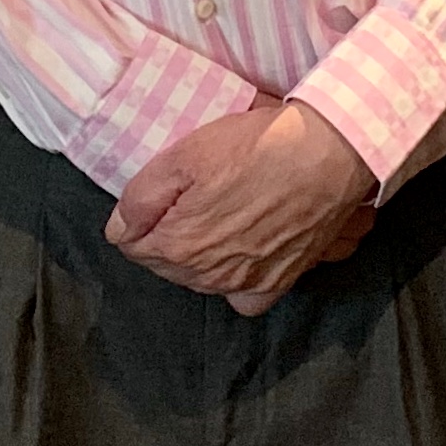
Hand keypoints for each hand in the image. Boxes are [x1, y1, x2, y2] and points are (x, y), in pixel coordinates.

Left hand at [106, 98, 377, 314]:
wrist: (327, 155)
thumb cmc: (257, 147)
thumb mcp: (184, 154)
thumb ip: (141, 197)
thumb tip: (118, 229)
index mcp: (179, 246)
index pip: (133, 246)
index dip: (136, 219)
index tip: (153, 195)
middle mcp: (209, 276)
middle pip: (166, 265)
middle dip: (165, 237)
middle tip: (183, 200)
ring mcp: (246, 283)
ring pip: (201, 280)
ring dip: (197, 256)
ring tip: (211, 219)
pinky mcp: (280, 282)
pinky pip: (245, 297)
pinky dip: (235, 281)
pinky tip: (240, 255)